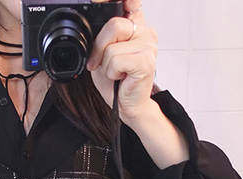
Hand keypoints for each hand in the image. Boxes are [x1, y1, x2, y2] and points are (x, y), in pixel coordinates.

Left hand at [86, 0, 157, 122]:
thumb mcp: (103, 52)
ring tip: (115, 73)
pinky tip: (120, 77)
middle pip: (114, 24)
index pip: (131, 1)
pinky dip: (112, 72)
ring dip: (106, 65)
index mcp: (136, 24)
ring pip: (112, 47)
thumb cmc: (117, 80)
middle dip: (99, 47)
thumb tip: (94, 20)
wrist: (128, 105)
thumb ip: (102, 34)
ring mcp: (148, 45)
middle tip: (99, 63)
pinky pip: (116, 61)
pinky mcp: (146, 61)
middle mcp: (145, 31)